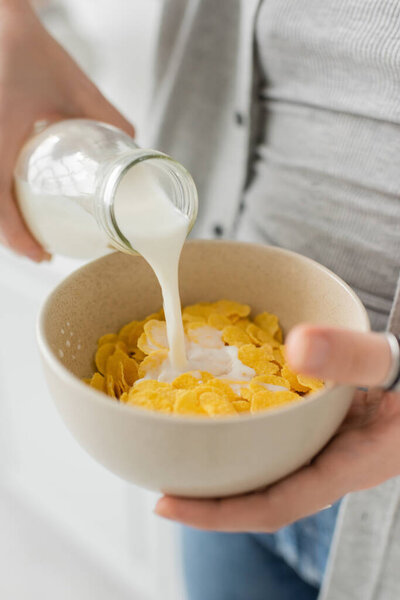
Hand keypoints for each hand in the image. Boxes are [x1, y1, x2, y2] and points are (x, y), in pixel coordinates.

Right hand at [0, 1, 133, 260]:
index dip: (17, 239)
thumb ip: (107, 114)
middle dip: (11, 235)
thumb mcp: (73, 84)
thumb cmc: (27, 46)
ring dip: (3, 218)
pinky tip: (12, 197)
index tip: (41, 256)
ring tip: (29, 229)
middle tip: (40, 249)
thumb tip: (137, 145)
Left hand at [155, 326, 399, 530]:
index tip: (166, 505)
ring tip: (182, 453)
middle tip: (160, 480)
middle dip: (210, 497)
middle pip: (262, 495)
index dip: (218, 513)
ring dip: (226, 468)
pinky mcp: (326, 428)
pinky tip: (226, 416)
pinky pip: (278, 442)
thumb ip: (353, 355)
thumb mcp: (391, 362)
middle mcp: (332, 464)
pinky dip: (247, 436)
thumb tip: (297, 347)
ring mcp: (328, 448)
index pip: (274, 505)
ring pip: (269, 470)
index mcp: (347, 465)